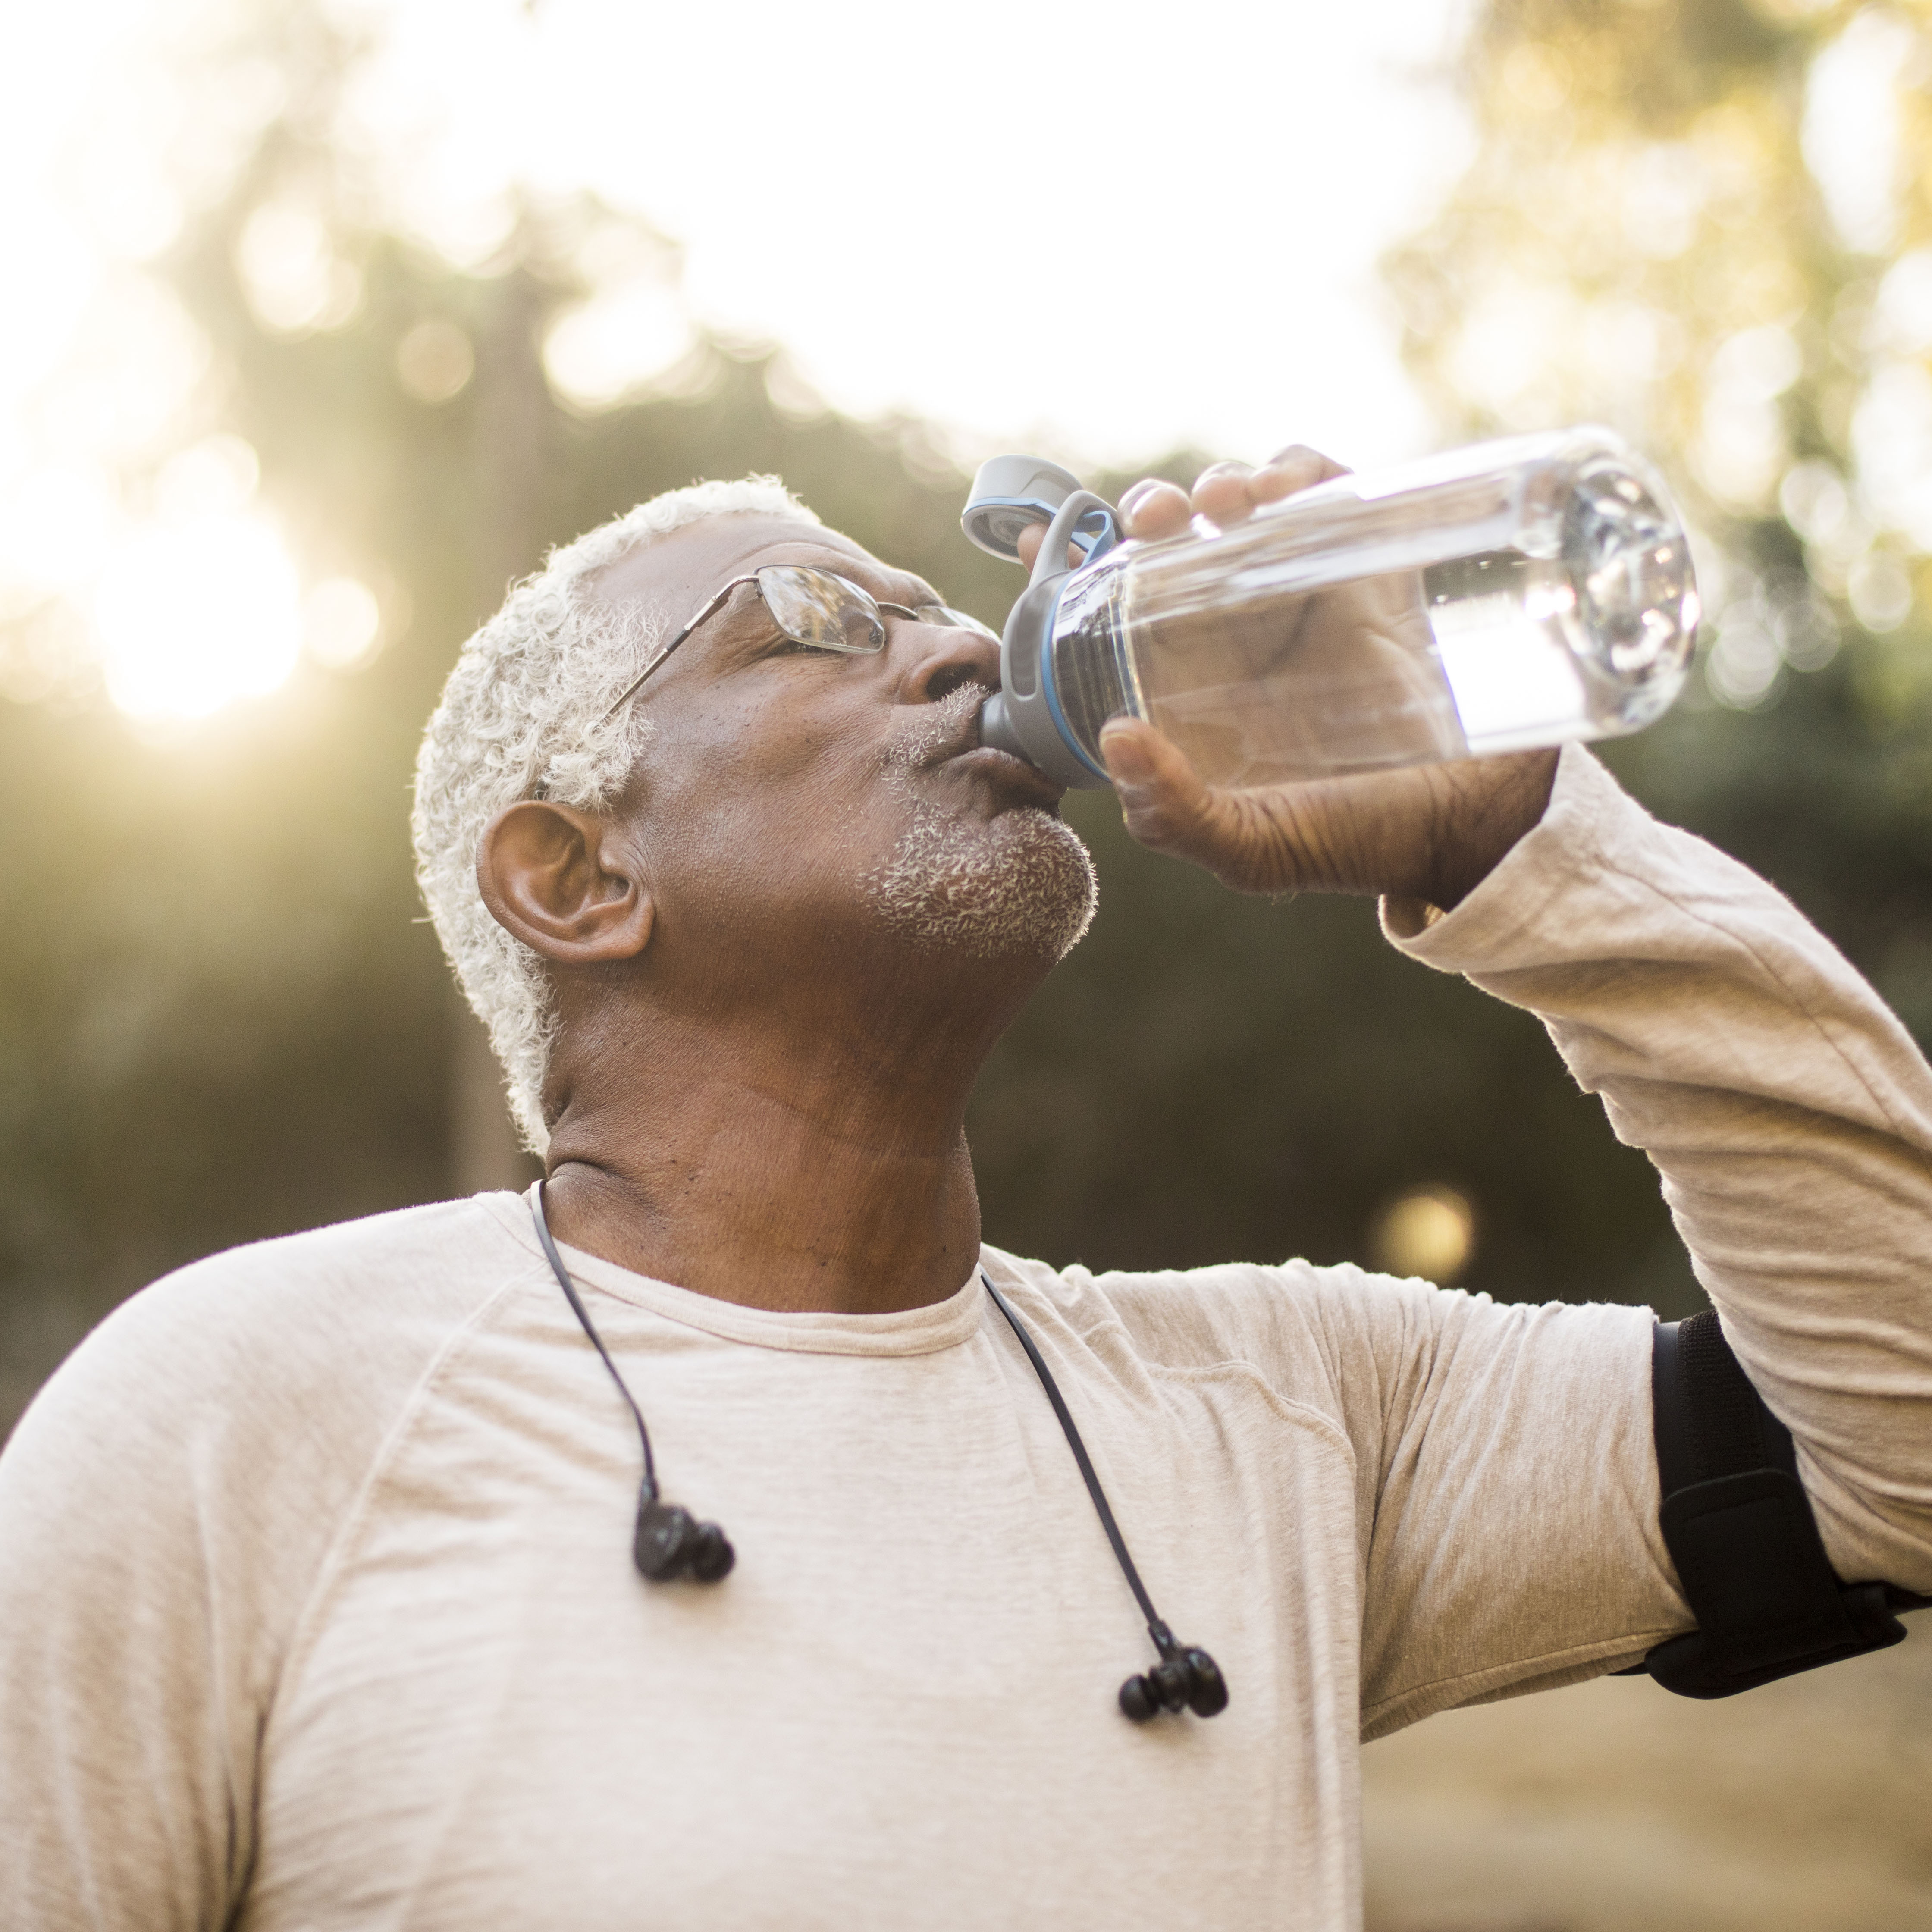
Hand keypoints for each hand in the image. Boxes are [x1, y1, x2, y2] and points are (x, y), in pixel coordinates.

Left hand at [1086, 447, 1557, 910]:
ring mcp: (1304, 593)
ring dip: (1219, 483)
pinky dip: (1299, 469)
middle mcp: (1239, 632)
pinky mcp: (1370, 565)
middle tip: (1152, 521)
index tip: (1033, 541)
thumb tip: (1117, 739)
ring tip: (1225, 504)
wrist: (1469, 823)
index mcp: (1192, 687)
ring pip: (1243, 505)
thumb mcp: (1252, 849)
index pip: (1114, 614)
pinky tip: (1283, 488)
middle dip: (1148, 510)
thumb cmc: (1353, 839)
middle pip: (1173, 543)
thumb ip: (1176, 816)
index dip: (1070, 568)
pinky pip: (1326, 491)